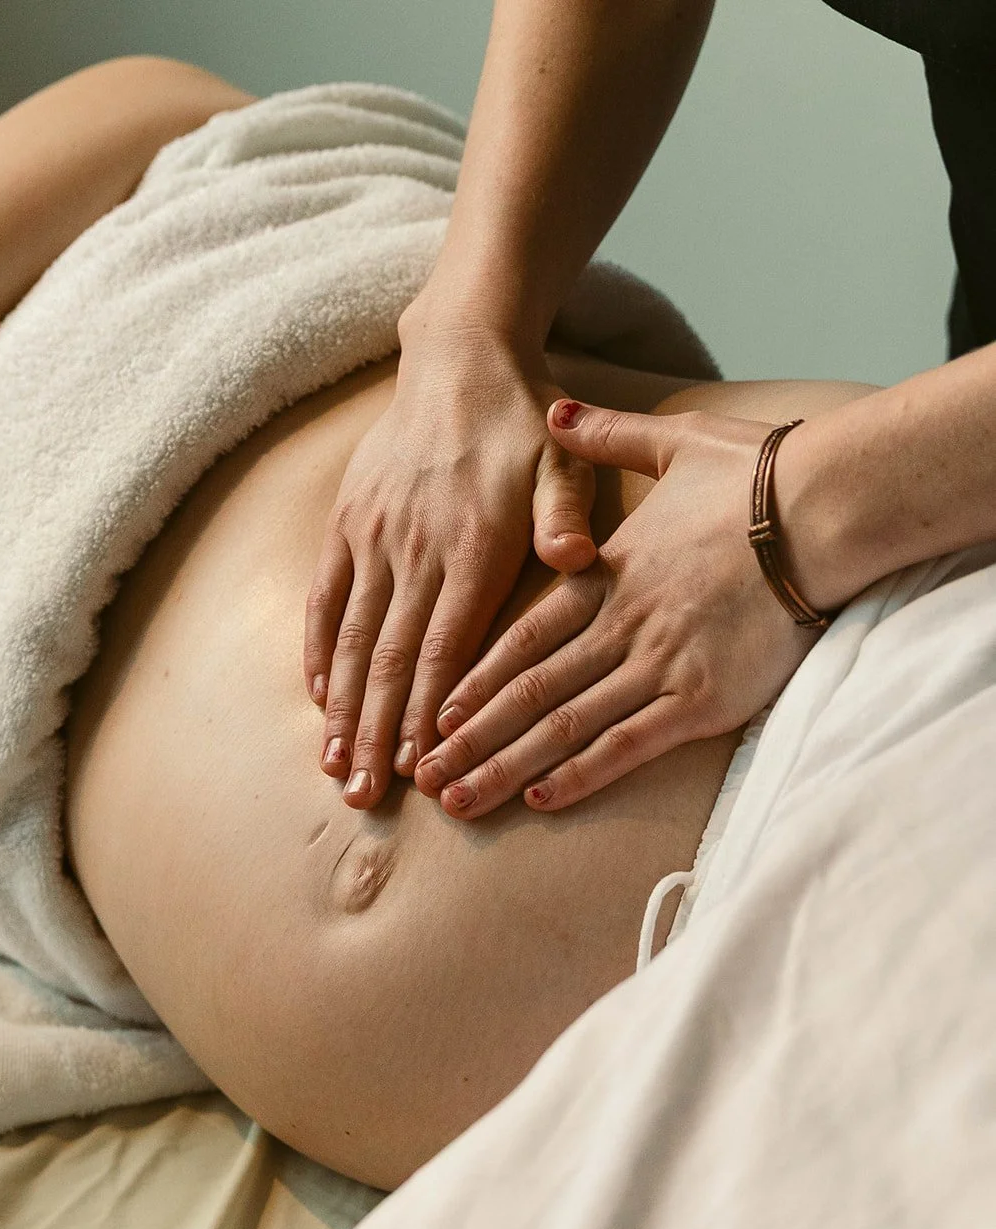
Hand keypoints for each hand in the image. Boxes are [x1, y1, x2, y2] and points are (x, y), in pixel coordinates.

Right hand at [303, 327, 597, 807]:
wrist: (458, 359)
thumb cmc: (522, 424)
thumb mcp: (563, 460)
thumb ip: (568, 512)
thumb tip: (580, 557)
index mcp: (472, 545)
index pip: (444, 647)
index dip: (429, 712)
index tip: (420, 768)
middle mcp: (414, 548)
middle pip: (390, 659)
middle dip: (377, 733)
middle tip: (365, 796)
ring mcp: (372, 538)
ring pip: (350, 639)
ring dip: (342, 708)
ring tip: (335, 767)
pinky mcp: (345, 525)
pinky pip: (324, 599)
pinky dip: (319, 653)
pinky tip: (318, 699)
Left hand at [414, 399, 821, 817]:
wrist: (822, 510)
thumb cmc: (756, 477)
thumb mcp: (674, 442)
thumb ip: (609, 435)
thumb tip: (556, 410)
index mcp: (608, 575)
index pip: (523, 637)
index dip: (475, 679)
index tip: (436, 711)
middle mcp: (620, 626)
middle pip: (528, 692)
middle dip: (471, 738)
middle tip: (424, 776)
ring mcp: (657, 666)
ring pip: (563, 727)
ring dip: (506, 767)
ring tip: (459, 800)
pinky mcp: (700, 700)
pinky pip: (626, 747)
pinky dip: (579, 775)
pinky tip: (538, 800)